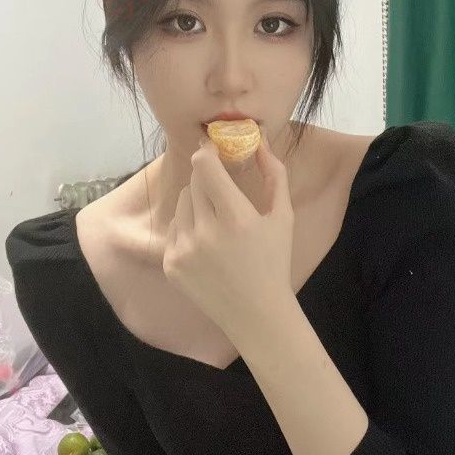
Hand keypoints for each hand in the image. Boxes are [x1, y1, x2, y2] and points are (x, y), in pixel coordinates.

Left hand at [162, 128, 294, 334]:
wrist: (256, 313)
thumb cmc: (274, 261)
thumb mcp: (283, 216)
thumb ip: (274, 174)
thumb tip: (260, 142)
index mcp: (236, 217)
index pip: (205, 166)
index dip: (206, 152)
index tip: (212, 150)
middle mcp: (206, 232)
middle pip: (194, 182)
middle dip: (208, 180)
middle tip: (222, 192)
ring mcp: (184, 250)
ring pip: (182, 203)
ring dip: (197, 203)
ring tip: (216, 223)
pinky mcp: (171, 264)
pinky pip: (174, 228)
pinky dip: (187, 228)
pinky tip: (206, 245)